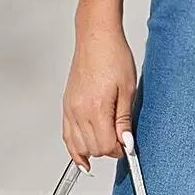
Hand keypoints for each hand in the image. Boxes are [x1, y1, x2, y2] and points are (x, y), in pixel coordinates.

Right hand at [62, 26, 138, 169]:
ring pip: (77, 146)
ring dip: (93, 150)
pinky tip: (83, 156)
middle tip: (121, 140)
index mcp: (96, 107)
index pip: (105, 146)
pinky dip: (75, 147)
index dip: (119, 149)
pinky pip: (67, 135)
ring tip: (107, 144)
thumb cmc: (113, 56)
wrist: (96, 38)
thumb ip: (124, 120)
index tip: (128, 144)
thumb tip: (126, 143)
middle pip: (92, 149)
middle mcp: (79, 111)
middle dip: (108, 150)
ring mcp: (70, 109)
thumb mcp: (128, 90)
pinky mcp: (66, 105)